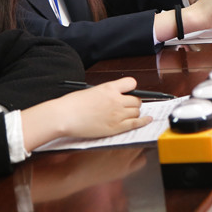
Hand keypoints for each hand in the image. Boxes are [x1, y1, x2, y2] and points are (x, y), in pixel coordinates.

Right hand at [21, 77, 151, 150]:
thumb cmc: (72, 104)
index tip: (130, 92)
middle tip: (128, 106)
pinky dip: (143, 121)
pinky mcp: (115, 128)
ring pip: (137, 111)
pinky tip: (148, 119)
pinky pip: (135, 123)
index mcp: (109, 88)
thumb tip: (116, 96)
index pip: (131, 83)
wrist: (64, 116)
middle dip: (134, 102)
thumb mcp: (92, 91)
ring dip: (135, 113)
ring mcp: (117, 114)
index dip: (131, 89)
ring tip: (129, 114)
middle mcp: (116, 100)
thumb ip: (107, 93)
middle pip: (136, 100)